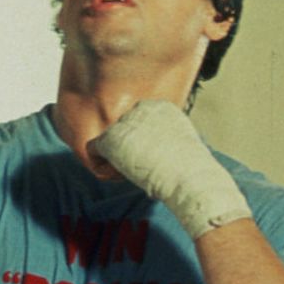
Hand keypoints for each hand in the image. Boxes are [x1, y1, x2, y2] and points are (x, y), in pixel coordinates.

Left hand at [91, 100, 251, 238]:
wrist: (189, 177)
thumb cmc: (191, 171)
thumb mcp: (181, 146)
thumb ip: (163, 141)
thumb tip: (151, 154)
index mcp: (160, 107)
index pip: (138, 124)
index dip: (141, 145)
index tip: (153, 161)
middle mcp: (140, 108)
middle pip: (122, 131)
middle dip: (127, 151)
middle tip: (143, 169)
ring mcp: (124, 123)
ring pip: (108, 142)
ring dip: (116, 159)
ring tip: (134, 174)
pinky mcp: (110, 139)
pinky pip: (93, 151)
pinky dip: (102, 166)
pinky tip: (121, 175)